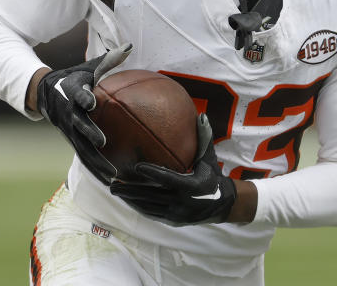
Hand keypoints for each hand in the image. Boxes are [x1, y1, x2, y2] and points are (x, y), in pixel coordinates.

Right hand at [36, 44, 131, 184]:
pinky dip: (96, 168)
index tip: (92, 102)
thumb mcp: (89, 67)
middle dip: (89, 134)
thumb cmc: (74, 78)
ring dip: (95, 161)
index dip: (84, 98)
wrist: (43, 92)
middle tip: (102, 142)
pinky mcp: (71, 140)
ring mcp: (69, 129)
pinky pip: (84, 156)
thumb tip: (129, 46)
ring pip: (81, 147)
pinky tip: (111, 181)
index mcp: (73, 93)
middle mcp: (69, 113)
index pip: (79, 95)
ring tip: (111, 175)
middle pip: (79, 125)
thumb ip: (110, 59)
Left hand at [109, 114, 236, 225]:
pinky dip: (139, 207)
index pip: (168, 179)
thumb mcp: (209, 159)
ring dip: (131, 199)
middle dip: (131, 190)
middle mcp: (182, 201)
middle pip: (151, 195)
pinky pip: (152, 214)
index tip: (137, 166)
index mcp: (191, 185)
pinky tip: (128, 200)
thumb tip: (201, 115)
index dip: (152, 173)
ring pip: (148, 206)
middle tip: (113, 184)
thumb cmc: (213, 177)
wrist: (222, 205)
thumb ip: (204, 138)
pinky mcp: (172, 220)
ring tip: (116, 191)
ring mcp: (176, 213)